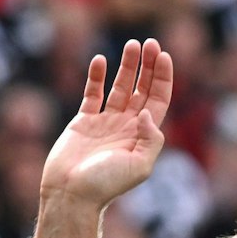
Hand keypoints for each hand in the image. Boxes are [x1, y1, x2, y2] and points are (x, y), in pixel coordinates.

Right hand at [40, 39, 174, 208]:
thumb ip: (150, 139)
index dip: (163, 79)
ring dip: (127, 66)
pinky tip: (100, 60)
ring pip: (119, 87)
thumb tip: (146, 113)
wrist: (72, 194)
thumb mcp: (139, 166)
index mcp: (143, 136)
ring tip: (132, 44)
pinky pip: (92, 94)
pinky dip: (96, 77)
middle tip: (151, 43)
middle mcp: (127, 127)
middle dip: (148, 67)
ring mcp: (105, 123)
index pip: (157, 101)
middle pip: (142, 89)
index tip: (165, 56)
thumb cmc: (106, 184)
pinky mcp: (83, 121)